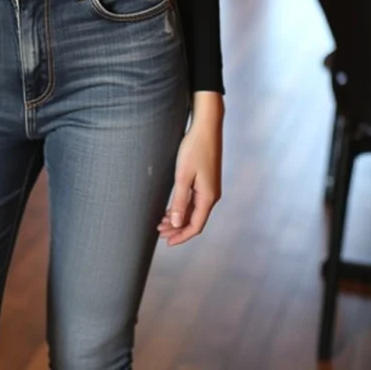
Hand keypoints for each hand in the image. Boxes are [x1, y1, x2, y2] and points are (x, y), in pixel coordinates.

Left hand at [157, 110, 222, 245]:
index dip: (182, 236)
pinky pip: (195, 200)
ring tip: (161, 222)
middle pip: (195, 220)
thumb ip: (180, 201)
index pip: (196, 226)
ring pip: (194, 210)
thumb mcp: (183, 176)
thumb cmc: (194, 148)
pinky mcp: (206, 180)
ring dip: (179, 218)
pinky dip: (183, 207)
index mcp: (208, 197)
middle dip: (177, 229)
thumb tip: (178, 224)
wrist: (206, 127)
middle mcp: (212, 195)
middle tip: (159, 232)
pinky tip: (171, 208)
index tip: (167, 242)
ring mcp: (210, 188)